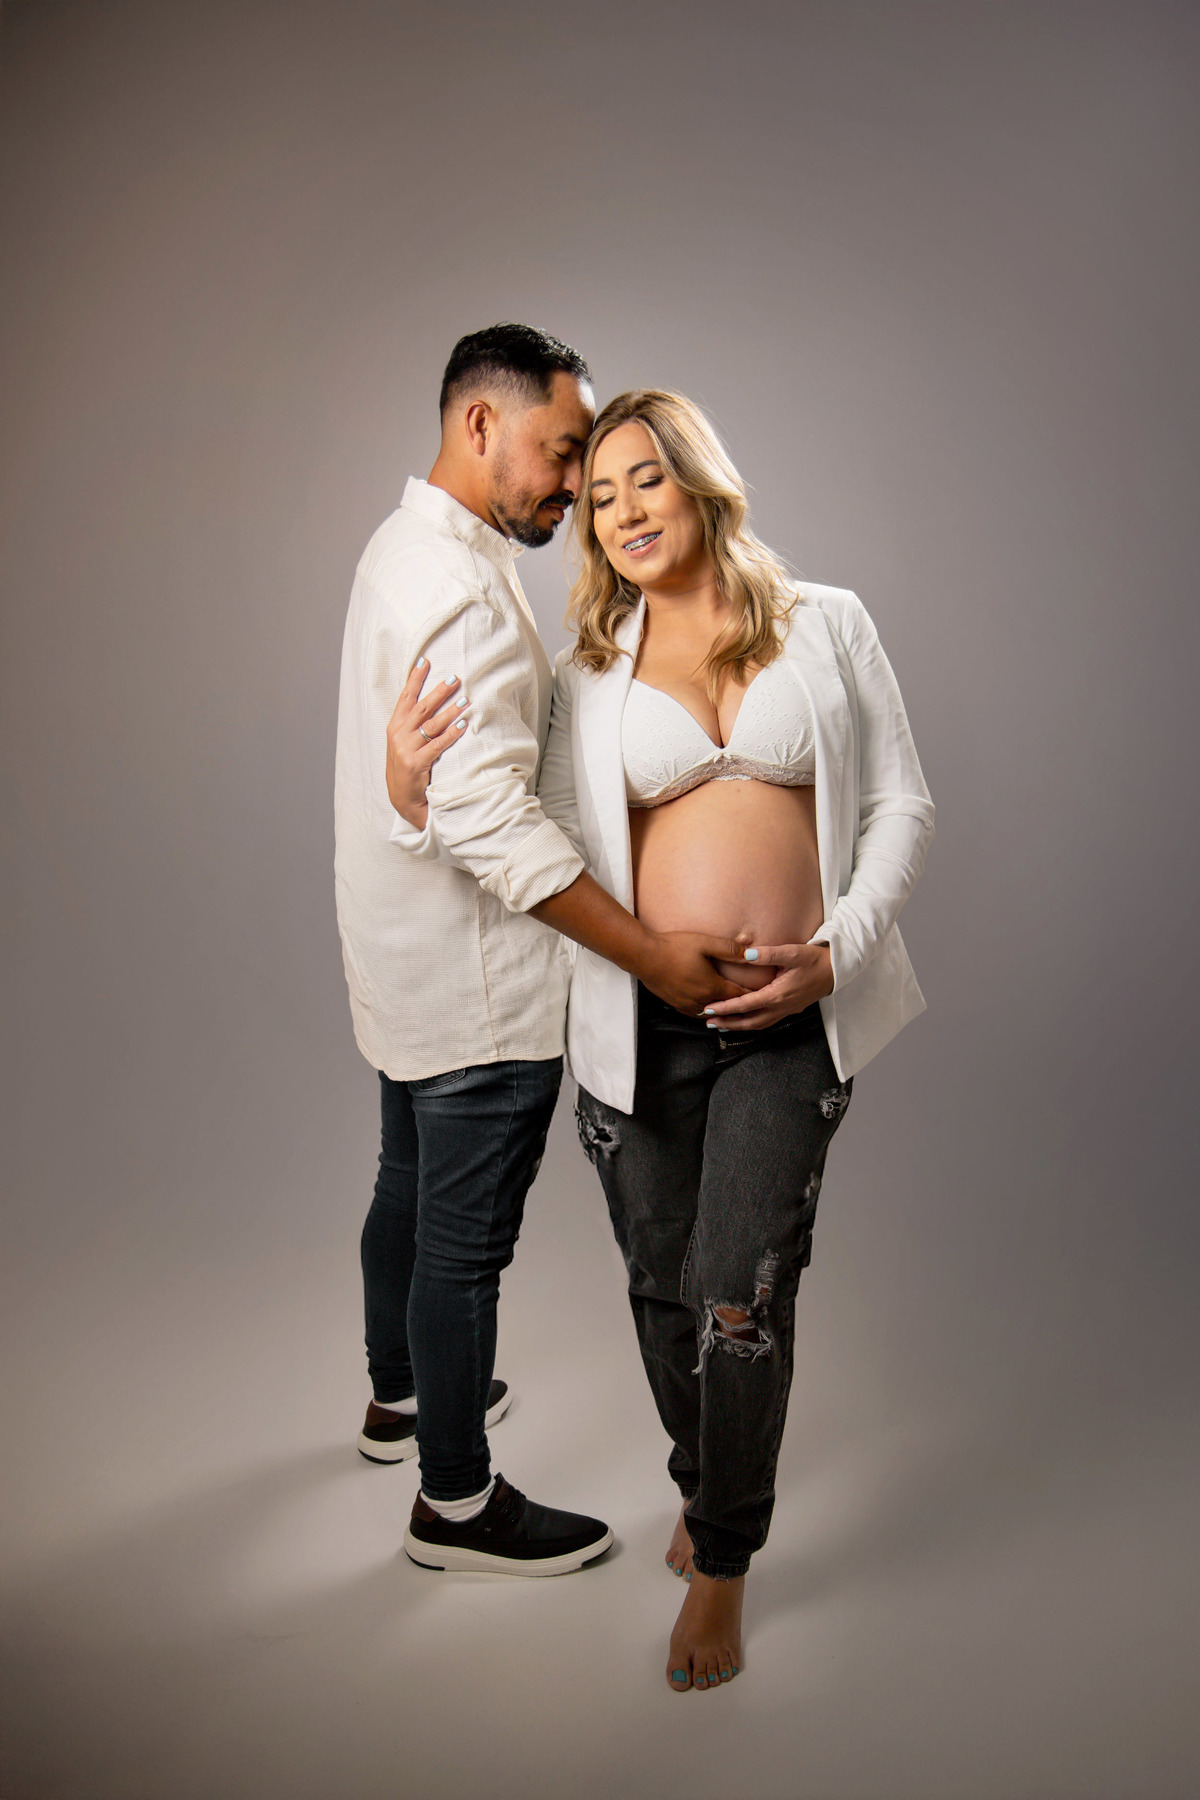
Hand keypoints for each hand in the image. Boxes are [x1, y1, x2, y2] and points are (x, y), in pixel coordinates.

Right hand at [385, 659, 469, 826]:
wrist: (403, 799)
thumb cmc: (407, 768)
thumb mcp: (403, 743)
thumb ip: (412, 723)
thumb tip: (431, 700)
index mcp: (393, 727)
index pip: (405, 698)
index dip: (414, 679)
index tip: (425, 661)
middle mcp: (397, 736)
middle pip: (421, 707)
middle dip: (438, 691)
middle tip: (454, 678)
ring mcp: (406, 750)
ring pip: (431, 724)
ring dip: (450, 710)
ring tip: (465, 699)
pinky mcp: (416, 764)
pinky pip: (437, 744)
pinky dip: (451, 733)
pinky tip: (463, 724)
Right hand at [637, 930, 752, 1015]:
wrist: (644, 956)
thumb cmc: (674, 947)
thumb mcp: (704, 943)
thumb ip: (729, 948)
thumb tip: (751, 950)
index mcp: (711, 986)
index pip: (739, 995)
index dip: (752, 994)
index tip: (764, 994)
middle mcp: (701, 1000)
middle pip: (727, 1007)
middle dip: (740, 1006)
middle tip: (754, 1005)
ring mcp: (687, 1005)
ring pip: (711, 1013)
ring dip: (723, 1011)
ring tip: (734, 1009)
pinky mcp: (676, 1005)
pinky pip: (697, 1013)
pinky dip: (707, 1011)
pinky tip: (709, 1006)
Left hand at [699, 942, 833, 1029]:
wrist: (836, 971)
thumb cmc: (814, 960)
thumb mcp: (792, 952)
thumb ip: (769, 954)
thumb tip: (747, 954)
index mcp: (778, 994)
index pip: (746, 1004)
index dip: (726, 1007)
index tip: (709, 1008)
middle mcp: (781, 1007)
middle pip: (749, 1021)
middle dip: (727, 1023)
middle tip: (707, 1022)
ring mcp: (786, 1011)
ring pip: (757, 1025)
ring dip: (738, 1026)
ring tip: (720, 1025)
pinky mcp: (789, 1010)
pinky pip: (766, 1022)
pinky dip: (751, 1024)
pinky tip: (742, 1022)